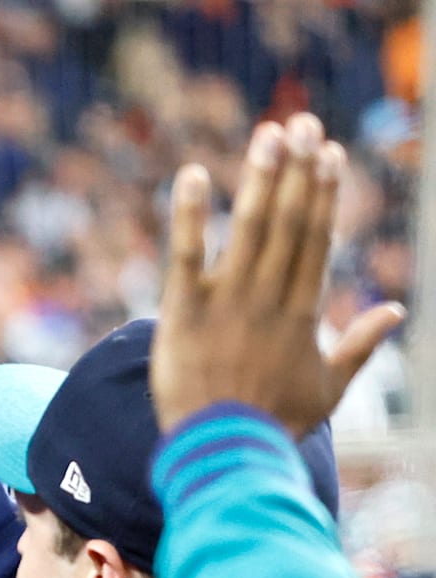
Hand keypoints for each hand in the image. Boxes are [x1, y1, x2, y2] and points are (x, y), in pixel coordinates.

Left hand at [153, 114, 403, 435]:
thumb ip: (361, 345)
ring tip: (269, 133)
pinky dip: (191, 215)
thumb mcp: (328, 387)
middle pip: (288, 222)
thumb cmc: (274, 423)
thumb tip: (396, 310)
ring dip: (260, 178)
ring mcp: (227, 302)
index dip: (323, 192)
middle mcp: (269, 298)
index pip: (316, 239)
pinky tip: (195, 174)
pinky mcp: (182, 311)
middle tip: (301, 123)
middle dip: (296, 171)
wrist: (223, 453)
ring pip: (249, 228)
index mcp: (302, 311)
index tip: (329, 153)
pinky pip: (185, 254)